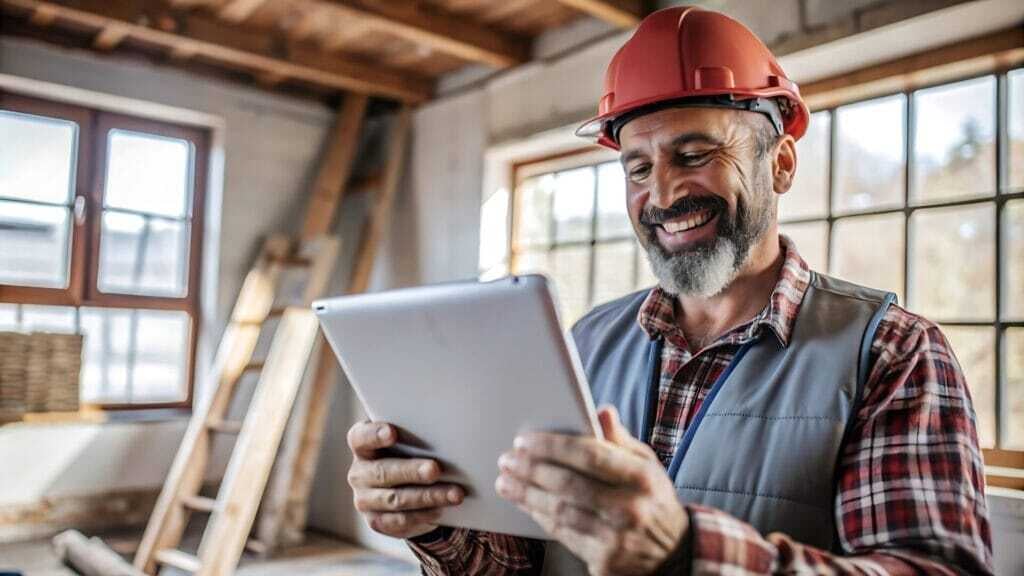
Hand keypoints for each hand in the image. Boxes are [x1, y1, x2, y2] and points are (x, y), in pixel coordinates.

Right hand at [346, 420, 464, 538]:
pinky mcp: (377, 522)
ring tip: (454, 494)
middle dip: (411, 471)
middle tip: (435, 469)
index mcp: (362, 446)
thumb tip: (447, 433)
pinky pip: (401, 520)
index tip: (392, 432)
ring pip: (396, 499)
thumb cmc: (409, 453)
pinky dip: (423, 515)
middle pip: (383, 471)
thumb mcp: (408, 440)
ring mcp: (365, 500)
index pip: (360, 438)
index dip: (374, 435)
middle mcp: (359, 473)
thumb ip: (416, 435)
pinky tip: (442, 509)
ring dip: (428, 497)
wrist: (406, 487)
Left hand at [495, 406, 687, 575]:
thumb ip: (619, 440)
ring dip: (527, 494)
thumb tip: (601, 410)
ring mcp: (617, 538)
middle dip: (531, 470)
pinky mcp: (605, 561)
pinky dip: (540, 516)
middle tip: (507, 459)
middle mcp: (630, 508)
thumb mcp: (646, 464)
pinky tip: (525, 503)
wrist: (673, 553)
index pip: (591, 455)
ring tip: (505, 480)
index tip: (525, 440)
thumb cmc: (652, 499)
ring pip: (561, 512)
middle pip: (569, 485)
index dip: (553, 446)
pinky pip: (563, 534)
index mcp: (642, 477)